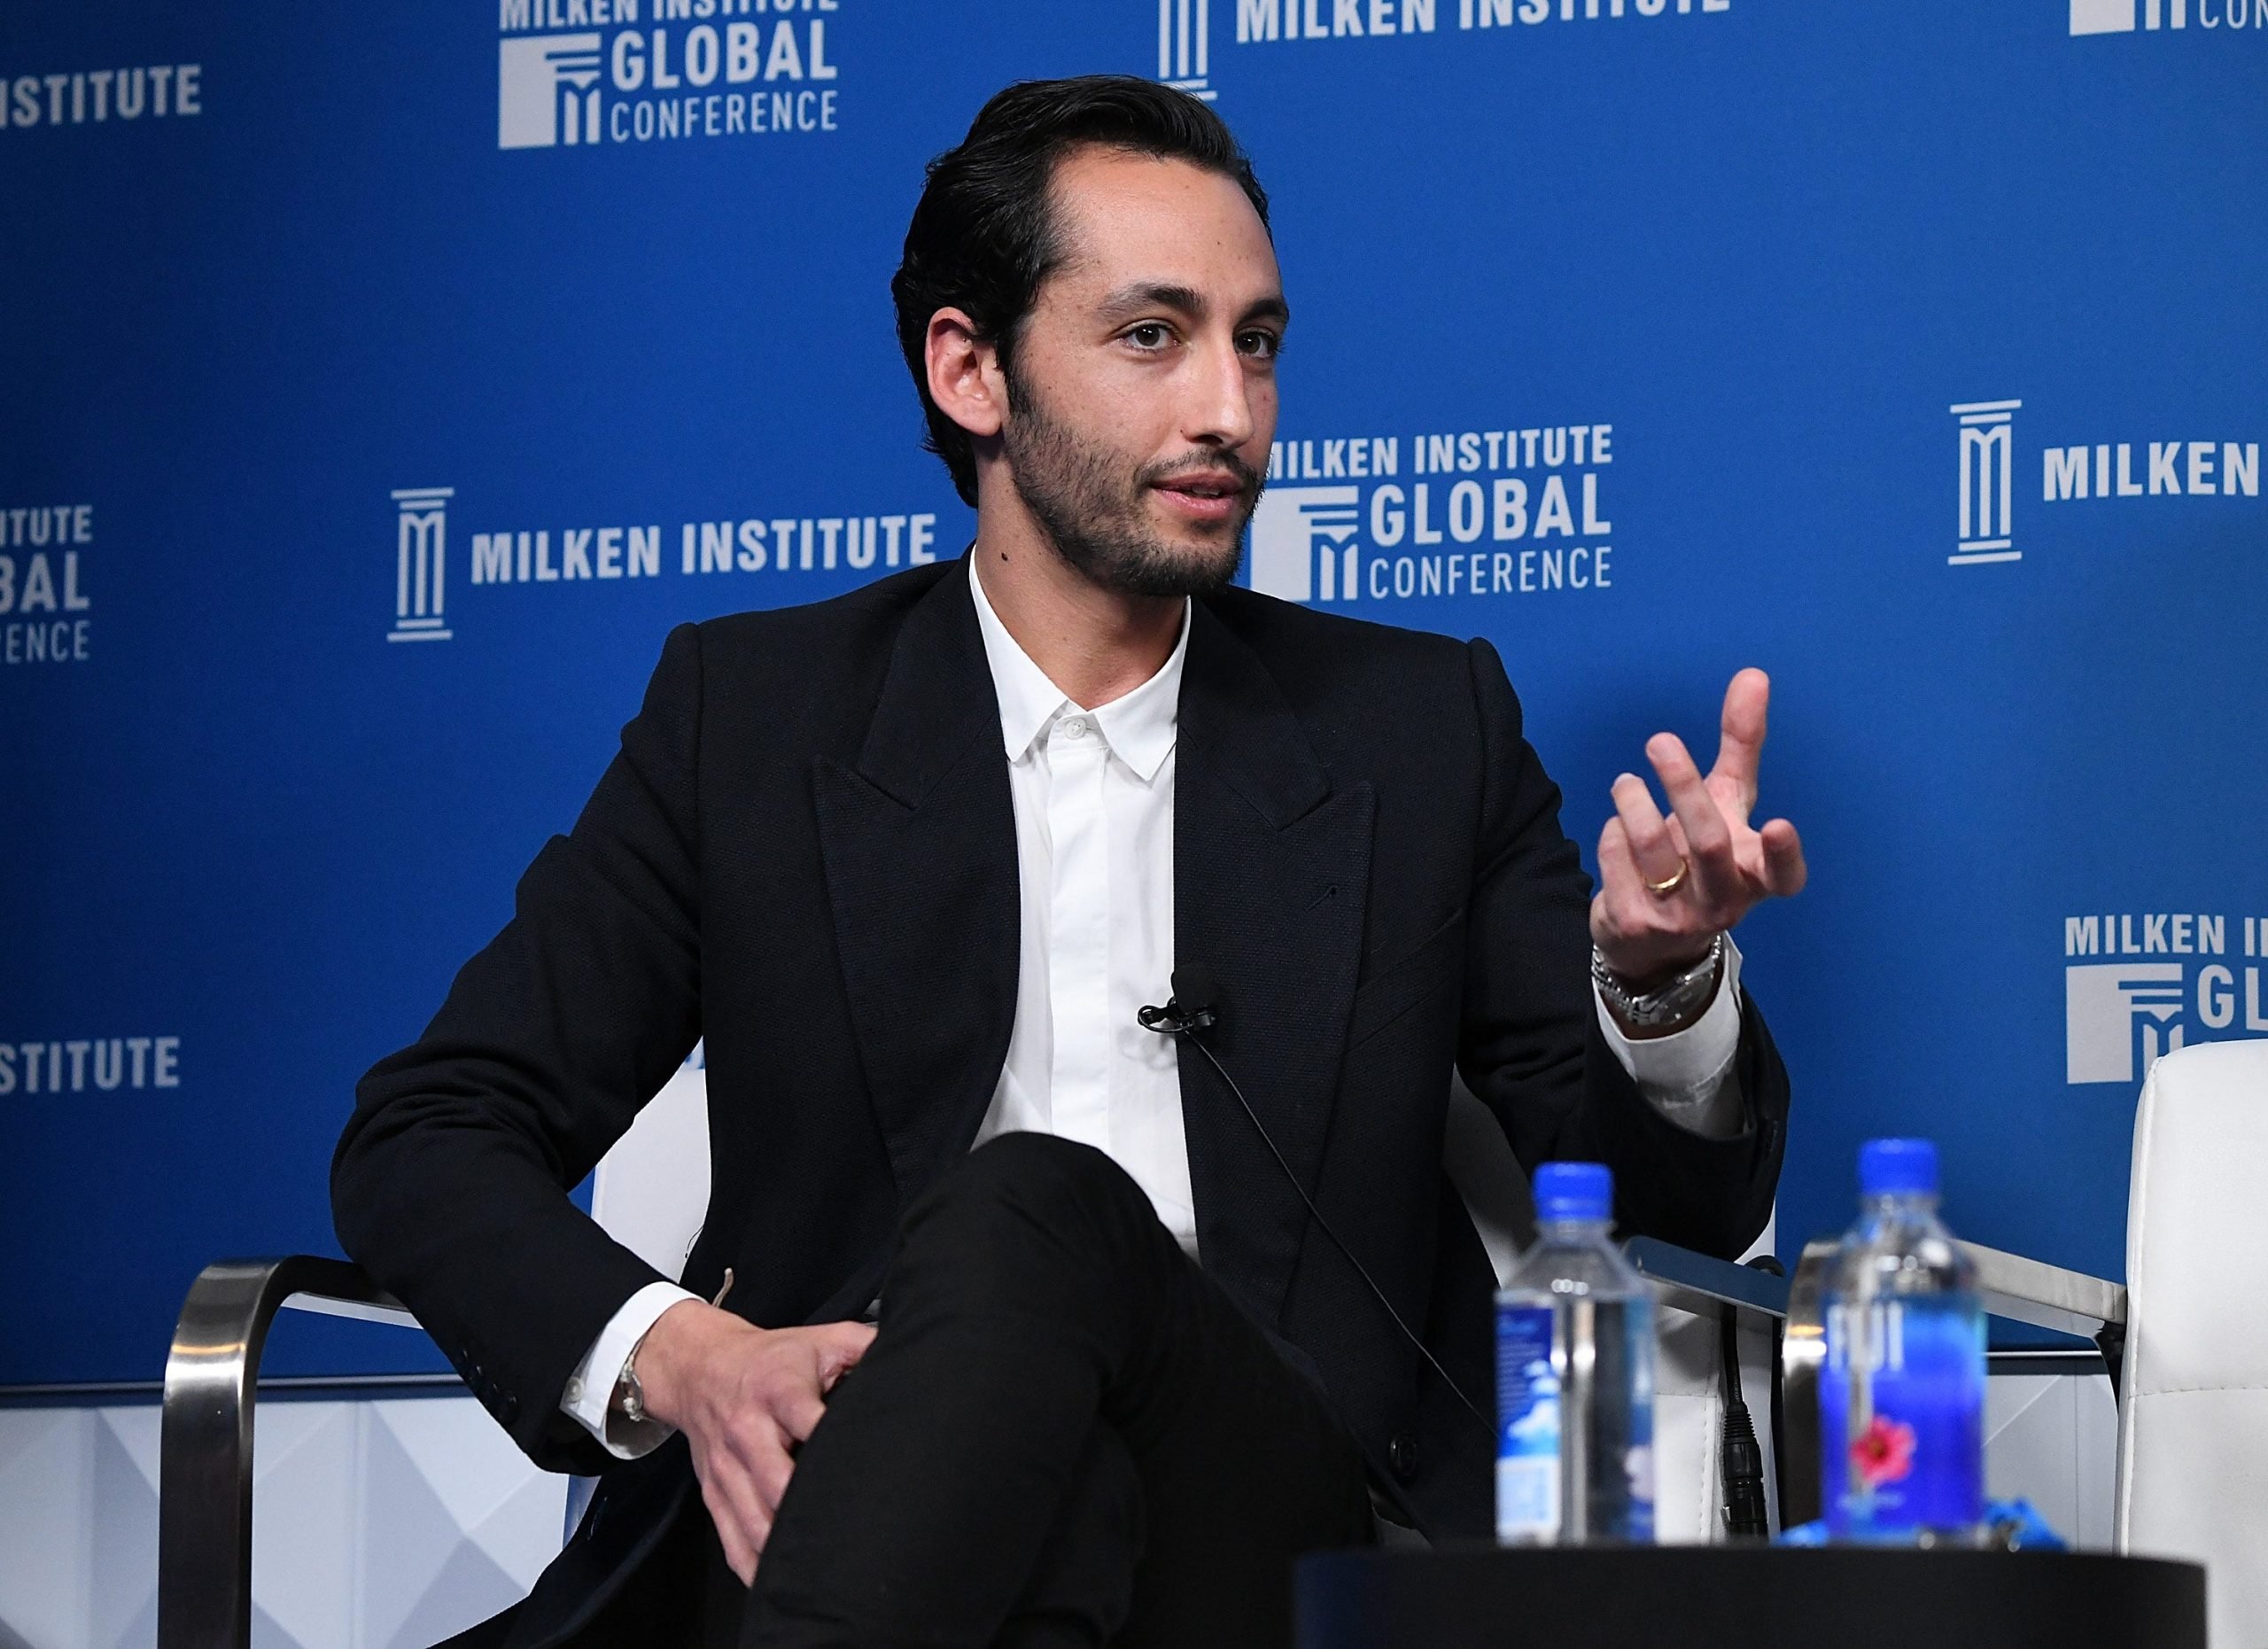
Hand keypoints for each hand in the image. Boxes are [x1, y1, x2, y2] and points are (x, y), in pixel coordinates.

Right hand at [631, 1300, 874, 1583]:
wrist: (702, 1369)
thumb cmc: (774, 1359)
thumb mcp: (824, 1340)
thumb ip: (867, 1347)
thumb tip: (917, 1357)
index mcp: (778, 1390)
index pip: (805, 1419)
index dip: (831, 1443)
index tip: (863, 1468)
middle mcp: (748, 1432)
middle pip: (775, 1482)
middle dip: (809, 1512)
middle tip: (852, 1536)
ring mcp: (728, 1469)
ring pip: (754, 1521)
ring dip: (785, 1550)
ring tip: (825, 1572)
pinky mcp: (715, 1495)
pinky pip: (733, 1541)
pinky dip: (755, 1568)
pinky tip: (782, 1584)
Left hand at [1591, 667, 1806, 984]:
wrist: (1651, 939)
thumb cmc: (1701, 855)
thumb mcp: (1727, 802)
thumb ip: (1742, 745)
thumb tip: (1754, 675)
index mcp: (1756, 876)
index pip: (1784, 876)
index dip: (1785, 854)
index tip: (1780, 823)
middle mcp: (1724, 903)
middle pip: (1709, 843)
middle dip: (1684, 787)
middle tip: (1660, 741)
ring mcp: (1678, 918)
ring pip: (1652, 848)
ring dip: (1633, 801)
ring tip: (1626, 782)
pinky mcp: (1633, 924)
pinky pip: (1616, 859)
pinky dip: (1612, 833)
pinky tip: (1618, 829)